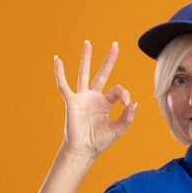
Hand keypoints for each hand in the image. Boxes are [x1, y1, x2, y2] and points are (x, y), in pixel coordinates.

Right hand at [54, 40, 136, 157]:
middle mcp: (94, 97)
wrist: (84, 150)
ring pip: (84, 73)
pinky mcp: (72, 101)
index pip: (118, 90)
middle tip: (115, 44)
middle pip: (102, 74)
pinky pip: (64, 85)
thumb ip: (127, 117)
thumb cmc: (99, 141)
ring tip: (88, 42)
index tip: (126, 103)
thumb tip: (134, 103)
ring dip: (86, 58)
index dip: (124, 94)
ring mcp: (82, 98)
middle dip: (109, 60)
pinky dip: (59, 72)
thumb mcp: (118, 129)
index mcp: (106, 103)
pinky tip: (57, 59)